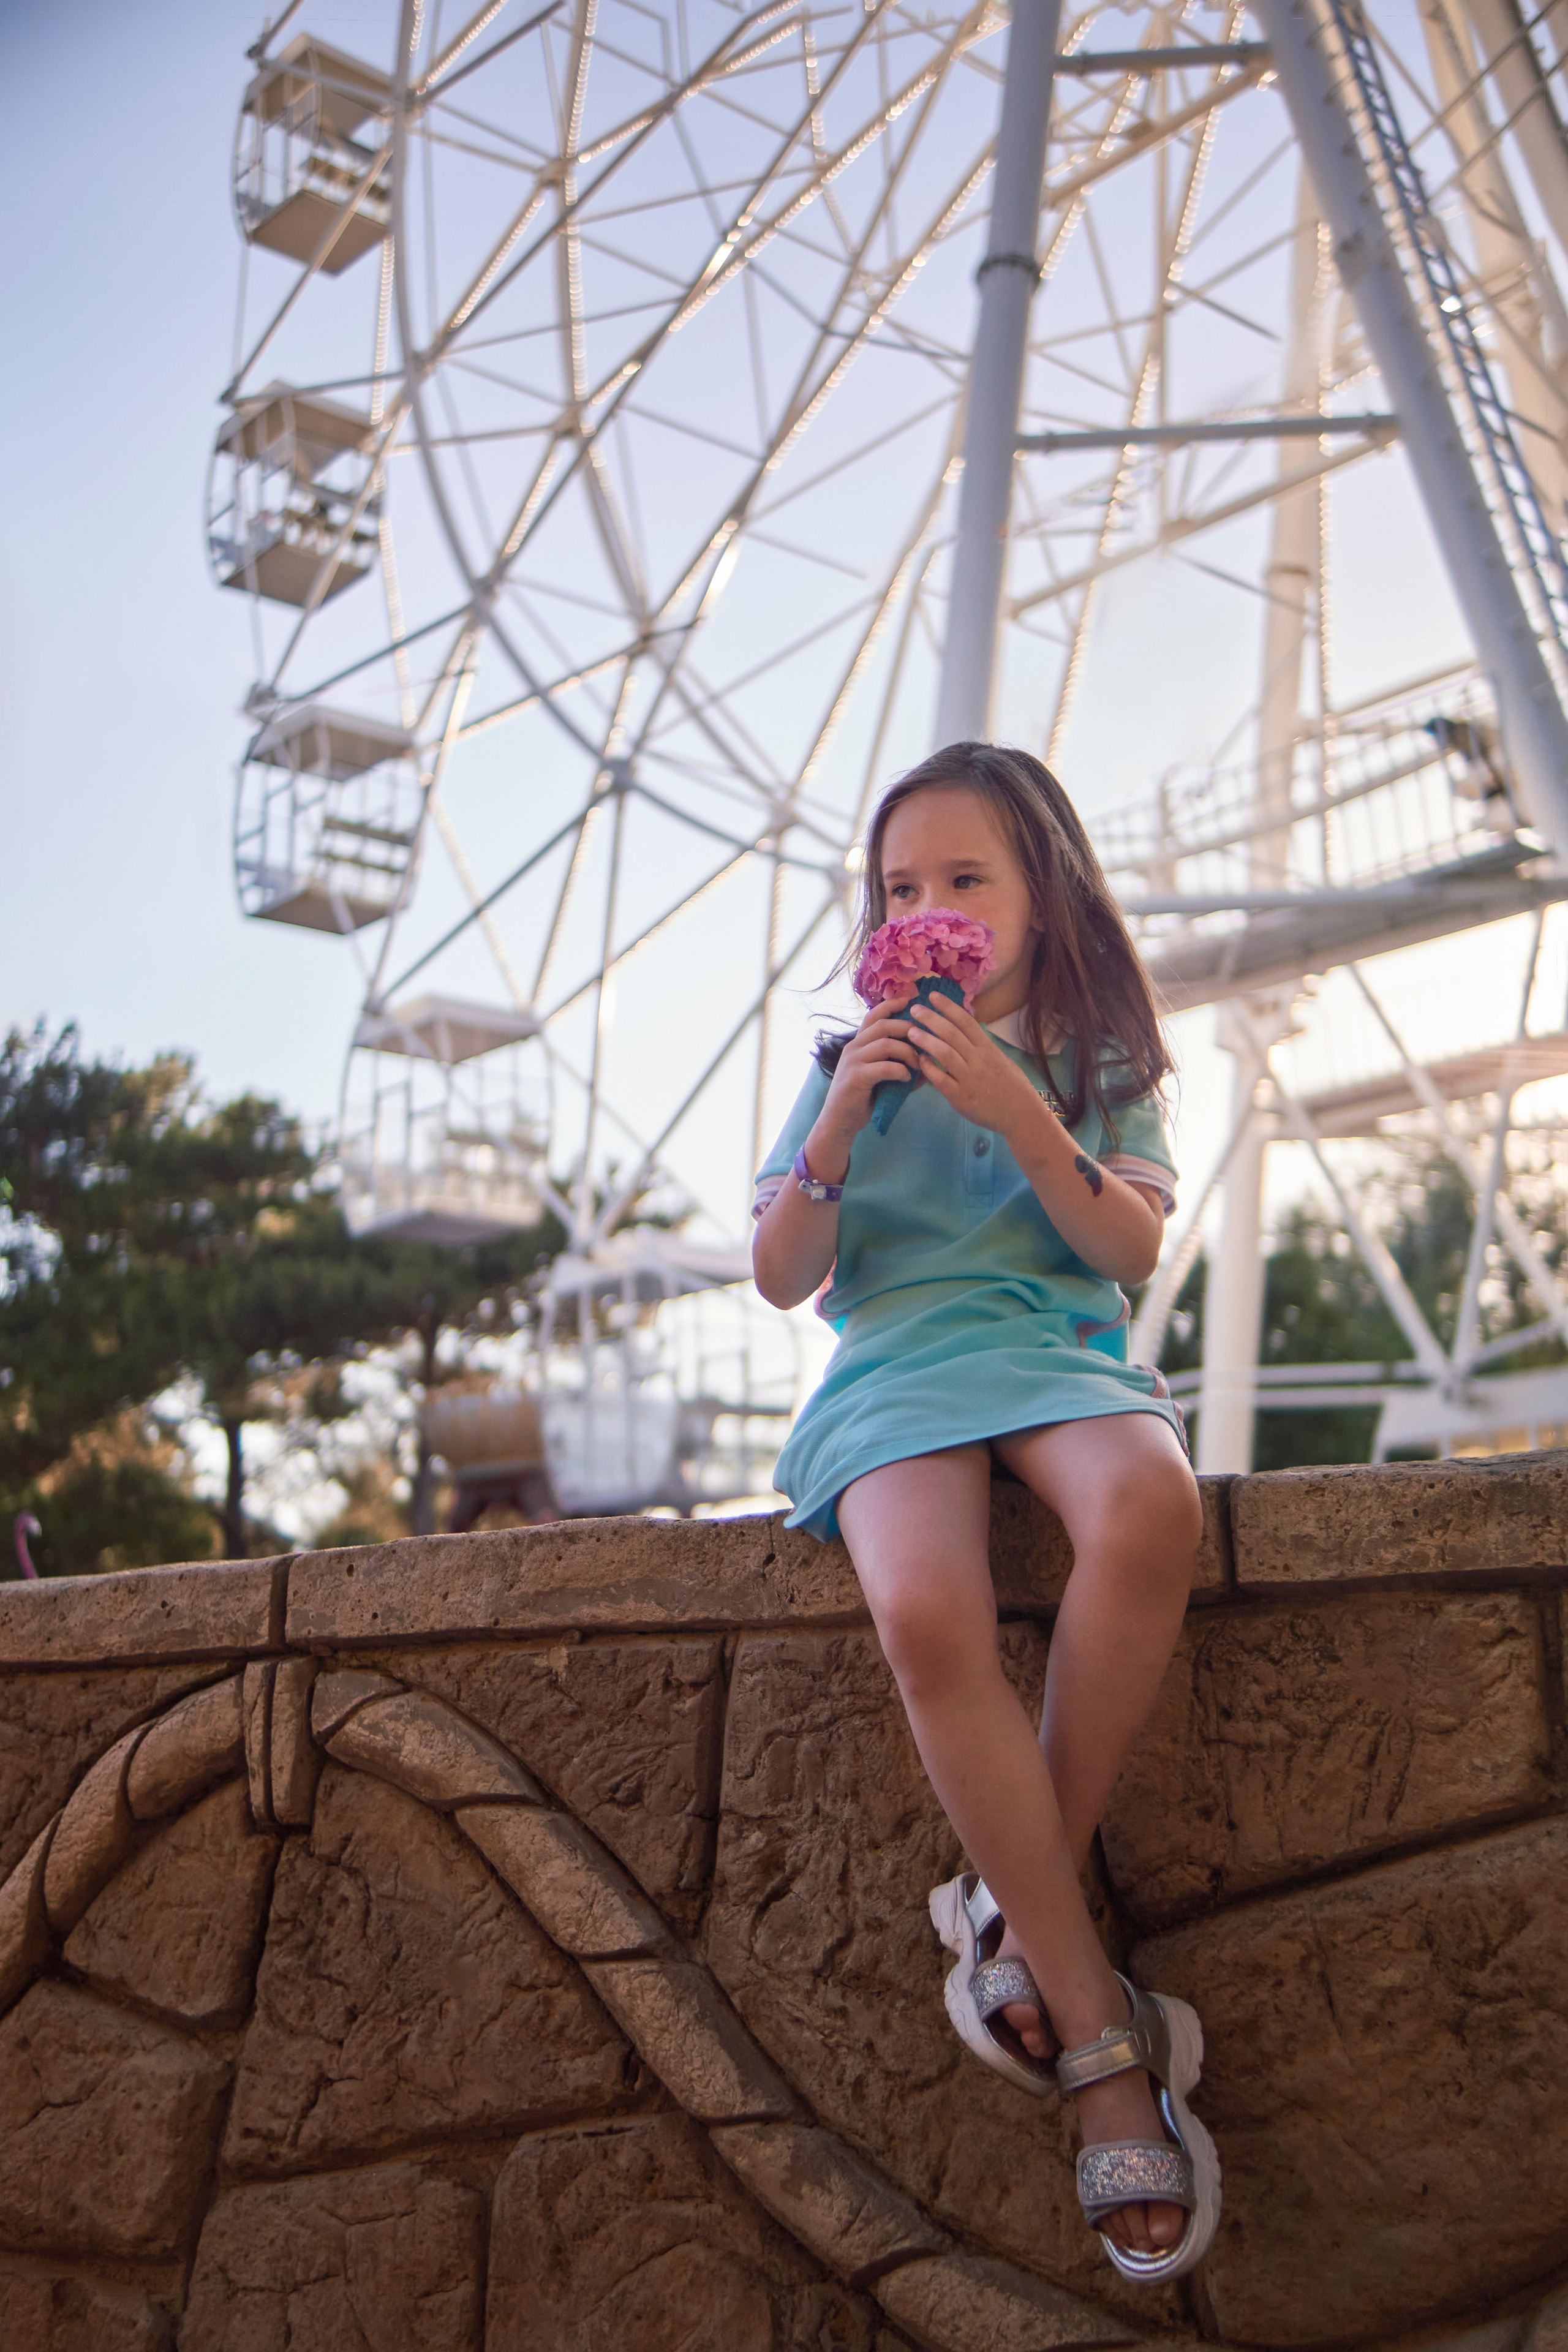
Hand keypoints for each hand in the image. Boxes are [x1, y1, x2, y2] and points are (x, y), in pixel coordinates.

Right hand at [809, 994, 919, 1169]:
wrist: (840, 1120)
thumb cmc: (862, 1098)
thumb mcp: (881, 1078)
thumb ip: (900, 1066)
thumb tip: (928, 1062)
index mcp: (858, 1043)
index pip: (873, 1015)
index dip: (890, 1005)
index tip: (908, 1001)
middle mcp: (854, 1047)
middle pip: (884, 1025)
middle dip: (908, 1029)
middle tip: (924, 1040)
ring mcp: (853, 1061)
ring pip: (886, 1044)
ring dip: (907, 1052)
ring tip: (918, 1064)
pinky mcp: (855, 1077)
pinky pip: (884, 1067)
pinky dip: (900, 1071)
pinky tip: (907, 1078)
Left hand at [904, 993, 1045, 1138]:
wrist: (1019, 1113)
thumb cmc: (1010, 1085)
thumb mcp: (999, 1059)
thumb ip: (981, 1045)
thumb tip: (964, 1029)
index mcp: (987, 1048)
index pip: (966, 1021)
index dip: (948, 1007)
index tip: (933, 995)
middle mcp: (978, 1059)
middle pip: (951, 1033)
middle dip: (931, 1019)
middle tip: (915, 1010)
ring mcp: (969, 1078)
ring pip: (944, 1053)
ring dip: (926, 1040)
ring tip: (911, 1032)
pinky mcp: (960, 1097)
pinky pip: (940, 1079)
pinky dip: (929, 1068)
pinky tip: (920, 1060)